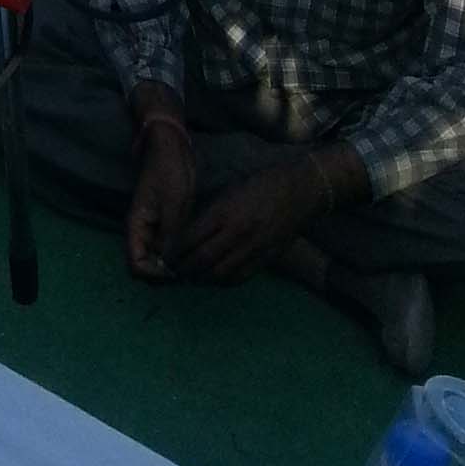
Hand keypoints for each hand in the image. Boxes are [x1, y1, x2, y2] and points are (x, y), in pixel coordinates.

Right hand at [125, 108, 195, 280]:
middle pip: (145, 267)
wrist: (173, 149)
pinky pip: (168, 250)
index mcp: (136, 226)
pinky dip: (177, 257)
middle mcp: (143, 233)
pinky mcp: (166, 226)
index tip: (174, 271)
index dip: (152, 274)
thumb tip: (169, 265)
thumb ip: (170, 235)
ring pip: (157, 261)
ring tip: (192, 265)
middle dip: (162, 275)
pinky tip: (193, 254)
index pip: (135, 265)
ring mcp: (154, 230)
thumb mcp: (173, 203)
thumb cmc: (169, 171)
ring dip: (171, 267)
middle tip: (186, 272)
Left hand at [178, 158, 324, 283]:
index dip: (175, 249)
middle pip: (202, 259)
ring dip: (201, 278)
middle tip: (172, 270)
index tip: (164, 253)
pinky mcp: (266, 259)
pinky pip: (240, 277)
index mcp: (226, 210)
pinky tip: (214, 278)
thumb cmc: (262, 184)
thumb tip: (190, 232)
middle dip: (184, 268)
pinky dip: (223, 281)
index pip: (192, 237)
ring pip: (220, 273)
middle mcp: (238, 232)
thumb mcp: (231, 189)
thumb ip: (212, 212)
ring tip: (190, 277)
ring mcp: (253, 248)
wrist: (300, 191)